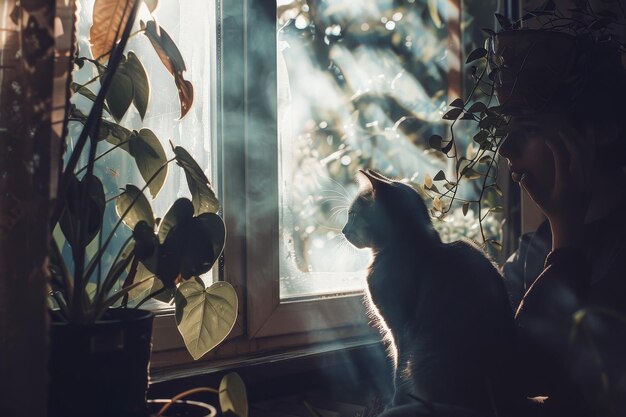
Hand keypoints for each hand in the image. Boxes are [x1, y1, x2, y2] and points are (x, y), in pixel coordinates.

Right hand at [526, 120, 593, 249]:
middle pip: (578, 154)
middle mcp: (580, 180)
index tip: (547, 139)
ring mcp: (588, 178)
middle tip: (559, 130)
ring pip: (589, 154)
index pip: (563, 161)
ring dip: (584, 138)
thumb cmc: (553, 210)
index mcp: (565, 185)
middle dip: (569, 139)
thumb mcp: (539, 200)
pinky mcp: (592, 177)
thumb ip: (530, 186)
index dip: (556, 148)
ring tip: (580, 124)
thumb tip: (519, 173)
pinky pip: (593, 158)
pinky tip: (589, 135)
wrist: (572, 223)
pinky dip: (591, 145)